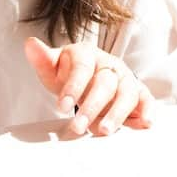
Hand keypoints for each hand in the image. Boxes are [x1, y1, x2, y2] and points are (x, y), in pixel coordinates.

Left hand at [24, 37, 151, 137]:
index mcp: (87, 54)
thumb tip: (30, 44)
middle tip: (78, 127)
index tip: (61, 106)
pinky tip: (143, 124)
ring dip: (117, 113)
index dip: (73, 87)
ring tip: (104, 131)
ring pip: (126, 93)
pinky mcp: (137, 92)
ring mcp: (125, 78)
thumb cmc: (70, 73)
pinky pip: (146, 100)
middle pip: (105, 83)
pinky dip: (146, 111)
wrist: (89, 76)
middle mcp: (110, 64)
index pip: (82, 68)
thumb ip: (43, 60)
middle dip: (92, 107)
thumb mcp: (53, 68)